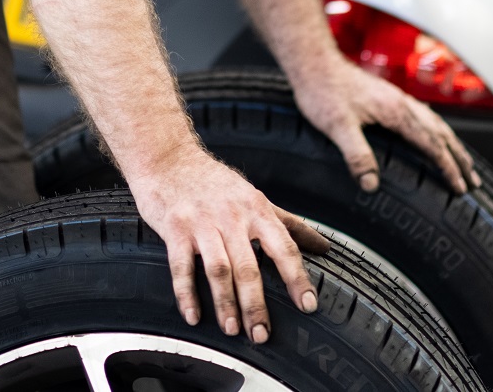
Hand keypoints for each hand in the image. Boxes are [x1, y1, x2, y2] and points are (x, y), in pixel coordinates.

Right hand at [127, 143, 327, 341]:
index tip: (308, 306)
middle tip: (262, 335)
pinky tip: (193, 316)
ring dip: (225, 303)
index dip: (297, 278)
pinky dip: (186, 294)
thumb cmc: (215, 182)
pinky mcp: (175, 228)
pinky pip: (181, 266)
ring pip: (217, 269)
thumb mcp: (254, 197)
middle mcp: (231, 216)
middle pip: (248, 266)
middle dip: (256, 304)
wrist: (168, 158)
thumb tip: (324, 247)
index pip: (283, 248)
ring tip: (232, 329)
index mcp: (256, 209)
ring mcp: (201, 222)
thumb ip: (289, 223)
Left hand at [290, 55, 479, 195]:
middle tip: (474, 182)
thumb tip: (371, 186)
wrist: (314, 61)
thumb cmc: (323, 92)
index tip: (460, 189)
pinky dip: (437, 129)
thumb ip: (357, 155)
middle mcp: (402, 104)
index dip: (448, 168)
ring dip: (452, 144)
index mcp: (396, 113)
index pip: (432, 145)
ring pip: (435, 123)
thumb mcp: (337, 127)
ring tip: (464, 162)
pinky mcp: (388, 96)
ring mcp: (396, 98)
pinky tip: (434, 132)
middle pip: (441, 134)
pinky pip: (423, 115)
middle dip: (459, 159)